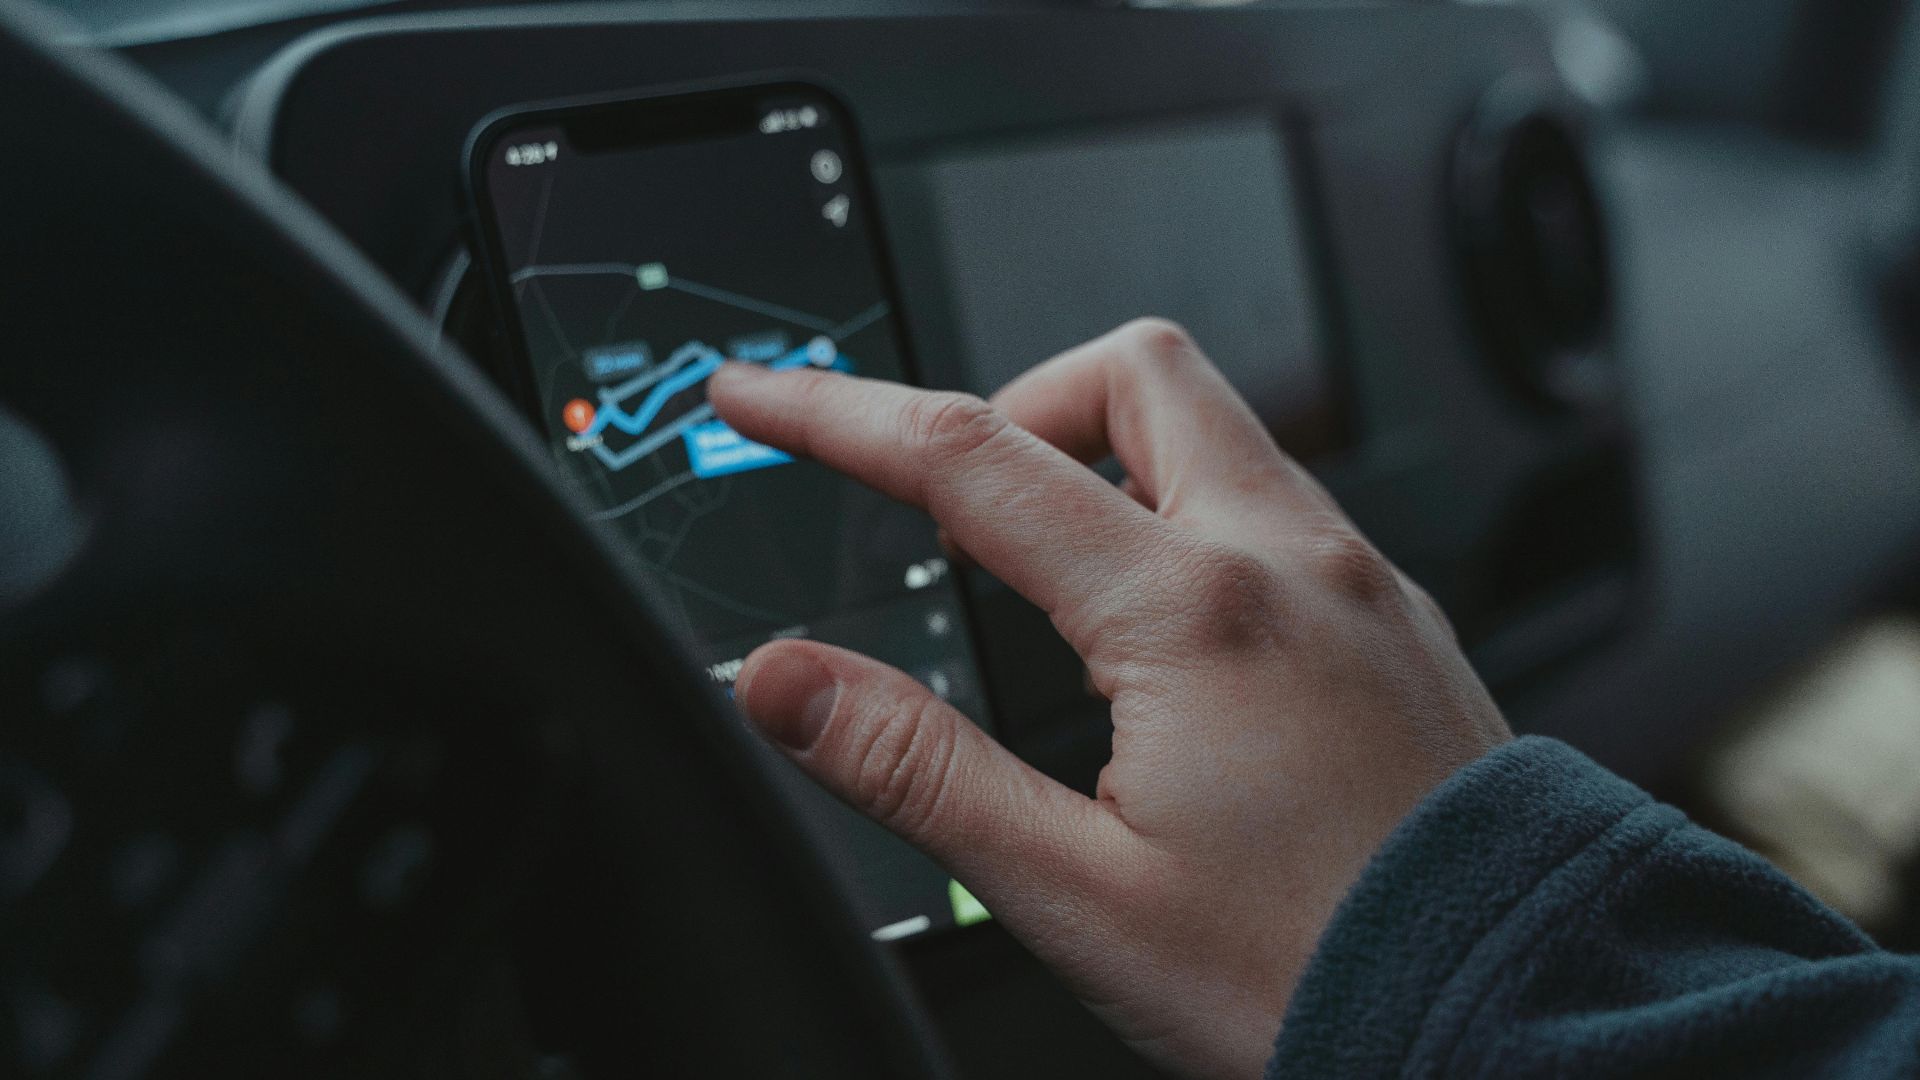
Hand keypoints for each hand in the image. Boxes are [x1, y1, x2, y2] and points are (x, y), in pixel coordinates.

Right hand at [708, 320, 1509, 1078]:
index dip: (840, 414)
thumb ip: (912, 766)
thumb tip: (784, 680)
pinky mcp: (1400, 623)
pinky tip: (1170, 640)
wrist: (1517, 1021)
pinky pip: (1279, 505)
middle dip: (1017, 397)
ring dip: (1111, 457)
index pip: (973, 459)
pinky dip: (1192, 518)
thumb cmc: (1315, 975)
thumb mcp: (1075, 891)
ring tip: (1052, 583)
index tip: (762, 393)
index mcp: (1195, 615)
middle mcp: (1293, 563)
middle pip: (1133, 370)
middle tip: (954, 501)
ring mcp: (1362, 583)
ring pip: (1218, 429)